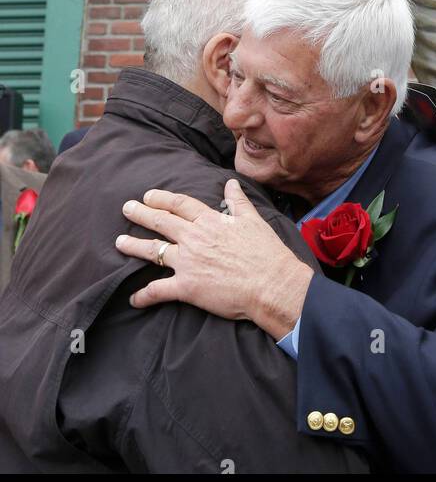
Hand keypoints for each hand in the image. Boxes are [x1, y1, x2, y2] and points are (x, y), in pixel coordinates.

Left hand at [115, 180, 312, 339]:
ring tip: (119, 243)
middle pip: (160, 222)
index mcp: (209, 221)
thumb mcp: (253, 220)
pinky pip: (158, 290)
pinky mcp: (186, 287)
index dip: (161, 198)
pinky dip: (144, 295)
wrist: (270, 284)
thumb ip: (238, 201)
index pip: (179, 204)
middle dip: (140, 214)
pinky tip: (133, 298)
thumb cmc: (266, 253)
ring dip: (134, 246)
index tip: (148, 195)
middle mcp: (194, 238)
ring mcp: (187, 262)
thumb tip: (230, 184)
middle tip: (126, 209)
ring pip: (153, 251)